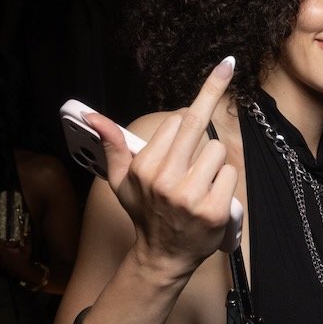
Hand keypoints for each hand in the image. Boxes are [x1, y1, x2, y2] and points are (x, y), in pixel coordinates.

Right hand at [87, 57, 239, 271]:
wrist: (164, 256)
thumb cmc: (145, 213)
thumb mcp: (120, 181)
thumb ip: (112, 145)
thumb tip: (91, 116)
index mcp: (144, 167)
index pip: (176, 122)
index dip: (184, 125)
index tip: (207, 87)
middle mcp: (165, 180)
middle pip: (197, 127)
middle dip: (212, 102)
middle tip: (227, 67)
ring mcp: (190, 197)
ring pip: (217, 151)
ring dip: (214, 163)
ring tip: (200, 183)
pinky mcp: (214, 211)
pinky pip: (230, 175)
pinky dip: (225, 183)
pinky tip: (212, 197)